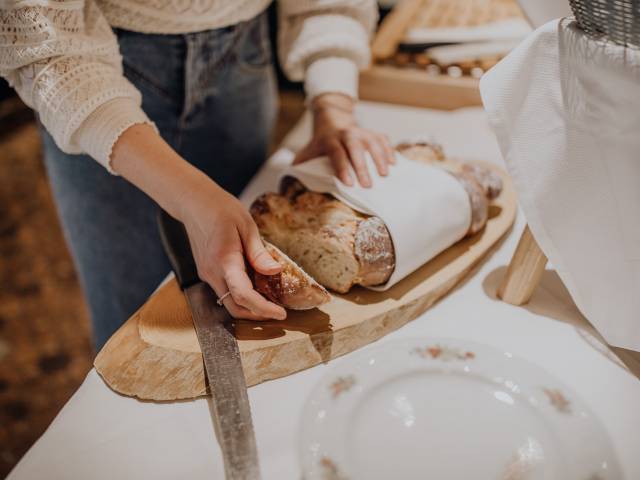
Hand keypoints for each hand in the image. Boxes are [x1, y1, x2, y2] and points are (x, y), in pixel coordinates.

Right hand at [181, 181, 287, 320]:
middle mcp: (212, 273)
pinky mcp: (206, 273)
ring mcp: (207, 274)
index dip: (263, 309)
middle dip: (258, 314)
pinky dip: (241, 296)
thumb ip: (259, 253)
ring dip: (250, 307)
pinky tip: (256, 287)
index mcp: (224, 260)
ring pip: (229, 302)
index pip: (244, 295)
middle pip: (235, 307)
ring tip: (271, 301)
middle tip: (279, 311)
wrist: (194, 202)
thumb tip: (277, 271)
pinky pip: (225, 292)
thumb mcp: (247, 226)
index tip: (281, 314)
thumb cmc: (222, 209)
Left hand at [294, 93, 394, 187]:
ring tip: (385, 175)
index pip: (336, 153)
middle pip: (355, 147)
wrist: (332, 120)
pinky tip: (394, 164)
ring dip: (379, 158)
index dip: (342, 167)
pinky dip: (389, 151)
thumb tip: (285, 188)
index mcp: (329, 140)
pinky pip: (383, 139)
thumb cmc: (319, 145)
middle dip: (362, 166)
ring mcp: (361, 131)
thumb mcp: (306, 153)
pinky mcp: (372, 132)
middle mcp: (346, 133)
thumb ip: (299, 167)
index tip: (348, 183)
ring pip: (372, 141)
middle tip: (368, 185)